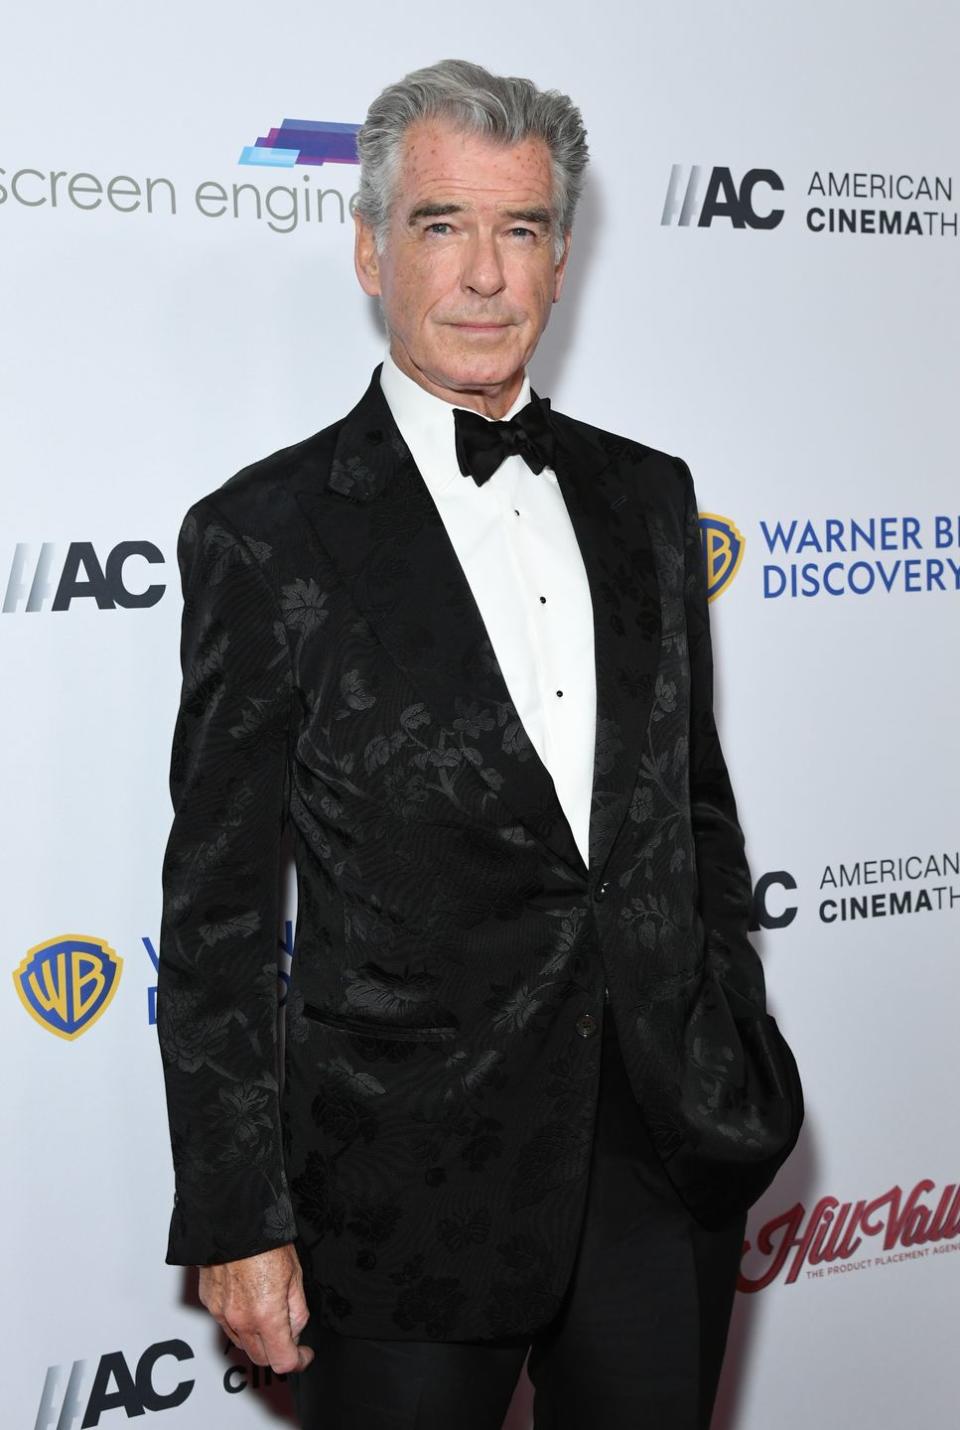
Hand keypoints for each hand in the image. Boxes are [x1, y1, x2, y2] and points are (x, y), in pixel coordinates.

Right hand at [198, 1243, 314, 1373]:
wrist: (232, 1218)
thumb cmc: (265, 1240)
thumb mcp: (295, 1273)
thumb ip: (297, 1309)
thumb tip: (295, 1329)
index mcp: (266, 1314)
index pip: (282, 1360)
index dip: (299, 1360)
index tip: (304, 1354)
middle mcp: (240, 1319)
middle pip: (260, 1357)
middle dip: (278, 1352)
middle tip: (290, 1334)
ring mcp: (220, 1313)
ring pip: (241, 1342)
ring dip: (257, 1338)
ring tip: (269, 1311)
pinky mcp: (208, 1302)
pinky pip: (226, 1323)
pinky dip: (240, 1321)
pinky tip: (248, 1300)